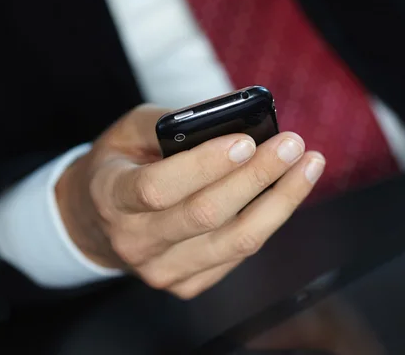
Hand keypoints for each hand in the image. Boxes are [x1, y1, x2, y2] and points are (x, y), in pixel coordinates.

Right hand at [56, 104, 324, 297]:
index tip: (245, 141)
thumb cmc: (118, 167)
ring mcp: (161, 270)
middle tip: (291, 146)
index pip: (158, 188)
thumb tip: (230, 120)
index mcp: (111, 197)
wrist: (96, 221)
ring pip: (233, 242)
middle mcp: (135, 241)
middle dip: (256, 177)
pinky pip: (237, 255)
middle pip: (205, 216)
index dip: (204, 166)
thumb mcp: (126, 132)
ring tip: (308, 167)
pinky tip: (284, 195)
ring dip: (279, 203)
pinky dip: (267, 222)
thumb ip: (170, 123)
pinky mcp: (185, 283)